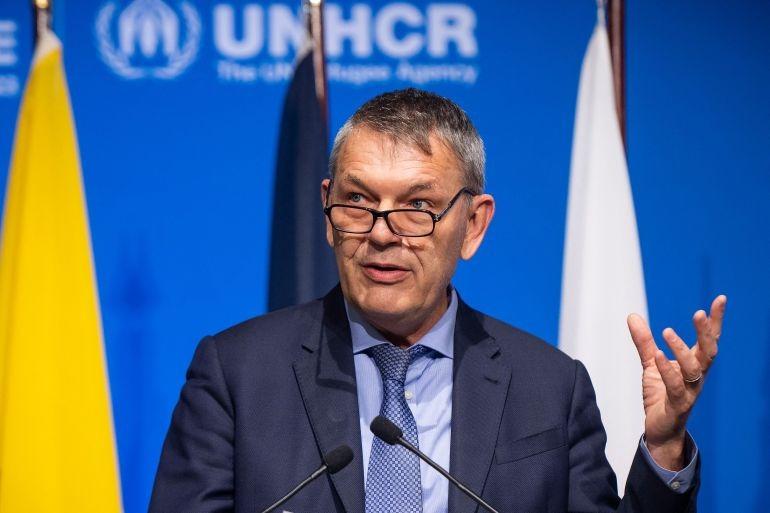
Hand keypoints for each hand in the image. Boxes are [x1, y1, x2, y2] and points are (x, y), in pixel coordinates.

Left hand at [627, 295, 725, 469]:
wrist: (660, 430)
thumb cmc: (661, 395)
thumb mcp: (651, 364)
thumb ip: (644, 341)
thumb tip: (632, 315)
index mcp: (694, 364)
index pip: (709, 339)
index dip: (716, 321)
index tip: (721, 299)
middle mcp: (696, 376)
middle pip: (708, 352)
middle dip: (707, 333)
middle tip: (699, 313)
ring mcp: (689, 391)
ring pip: (694, 369)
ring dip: (682, 350)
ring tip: (668, 331)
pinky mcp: (677, 405)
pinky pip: (675, 387)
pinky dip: (667, 370)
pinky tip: (658, 356)